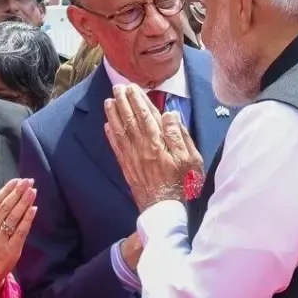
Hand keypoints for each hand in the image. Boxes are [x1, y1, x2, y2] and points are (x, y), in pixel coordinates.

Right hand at [0, 178, 36, 294]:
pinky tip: (33, 208)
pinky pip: (20, 232)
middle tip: (27, 181)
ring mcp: (0, 240)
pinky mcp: (10, 251)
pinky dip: (27, 219)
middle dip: (18, 192)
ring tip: (32, 190)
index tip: (15, 181)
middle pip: (5, 207)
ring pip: (13, 217)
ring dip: (24, 202)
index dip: (6, 190)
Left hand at [102, 84, 199, 209]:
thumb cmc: (182, 183)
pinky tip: (107, 126)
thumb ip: (179, 135)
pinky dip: (111, 136)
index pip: (145, 116)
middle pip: (130, 120)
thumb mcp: (190, 158)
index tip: (133, 88)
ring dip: (114, 115)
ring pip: (121, 132)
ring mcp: (132, 158)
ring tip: (108, 101)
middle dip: (123, 103)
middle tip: (117, 88)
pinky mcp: (127, 168)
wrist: (164, 209)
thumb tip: (169, 114)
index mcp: (157, 143)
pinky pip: (117, 149)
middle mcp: (141, 148)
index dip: (138, 101)